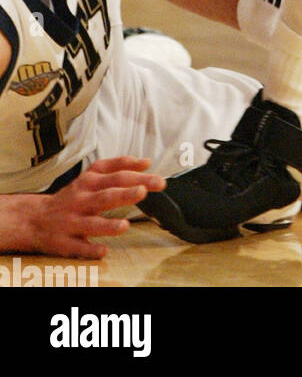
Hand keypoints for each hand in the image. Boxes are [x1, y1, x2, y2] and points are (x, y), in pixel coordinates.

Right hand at [4, 158, 164, 258]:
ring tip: (125, 226)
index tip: (154, 175)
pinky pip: (77, 247)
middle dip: (125, 194)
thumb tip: (146, 163)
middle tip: (144, 191)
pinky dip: (89, 249)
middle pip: (105, 196)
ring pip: (90, 223)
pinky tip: (103, 251)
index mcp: (89, 181)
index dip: (134, 172)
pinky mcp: (63, 242)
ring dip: (107, 225)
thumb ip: (117, 167)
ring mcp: (72, 221)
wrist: (35, 218)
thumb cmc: (72, 197)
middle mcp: (81, 199)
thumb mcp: (91, 176)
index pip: (114, 173)